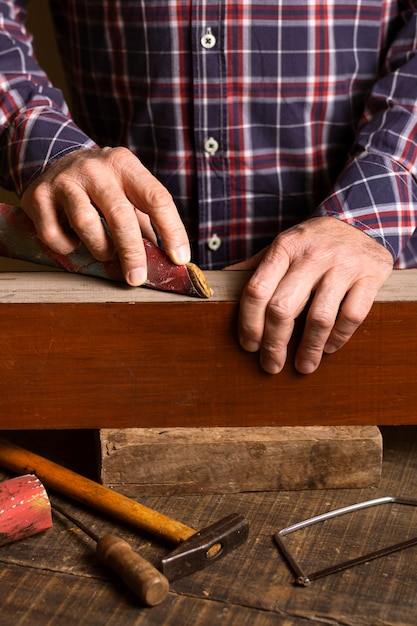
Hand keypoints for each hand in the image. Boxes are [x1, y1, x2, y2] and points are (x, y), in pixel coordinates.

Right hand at [20, 147, 189, 284]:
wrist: (52, 161)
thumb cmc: (100, 187)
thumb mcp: (127, 192)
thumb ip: (146, 222)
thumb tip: (169, 259)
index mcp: (125, 165)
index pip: (156, 198)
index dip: (171, 230)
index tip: (179, 258)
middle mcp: (95, 168)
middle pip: (120, 215)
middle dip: (132, 252)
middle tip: (138, 278)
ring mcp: (65, 180)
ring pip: (86, 224)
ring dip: (100, 248)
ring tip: (104, 251)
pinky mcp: (38, 196)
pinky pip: (55, 235)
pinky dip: (68, 247)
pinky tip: (73, 240)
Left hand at [228, 217, 392, 373]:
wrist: (361, 220)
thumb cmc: (313, 242)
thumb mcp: (283, 245)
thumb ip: (255, 268)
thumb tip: (217, 288)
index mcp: (284, 247)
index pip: (257, 290)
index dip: (249, 323)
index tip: (249, 345)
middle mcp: (312, 255)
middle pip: (282, 308)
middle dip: (274, 344)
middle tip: (271, 365)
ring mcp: (343, 265)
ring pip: (319, 317)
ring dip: (309, 349)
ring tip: (303, 366)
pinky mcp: (370, 275)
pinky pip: (352, 316)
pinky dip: (338, 338)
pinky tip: (329, 348)